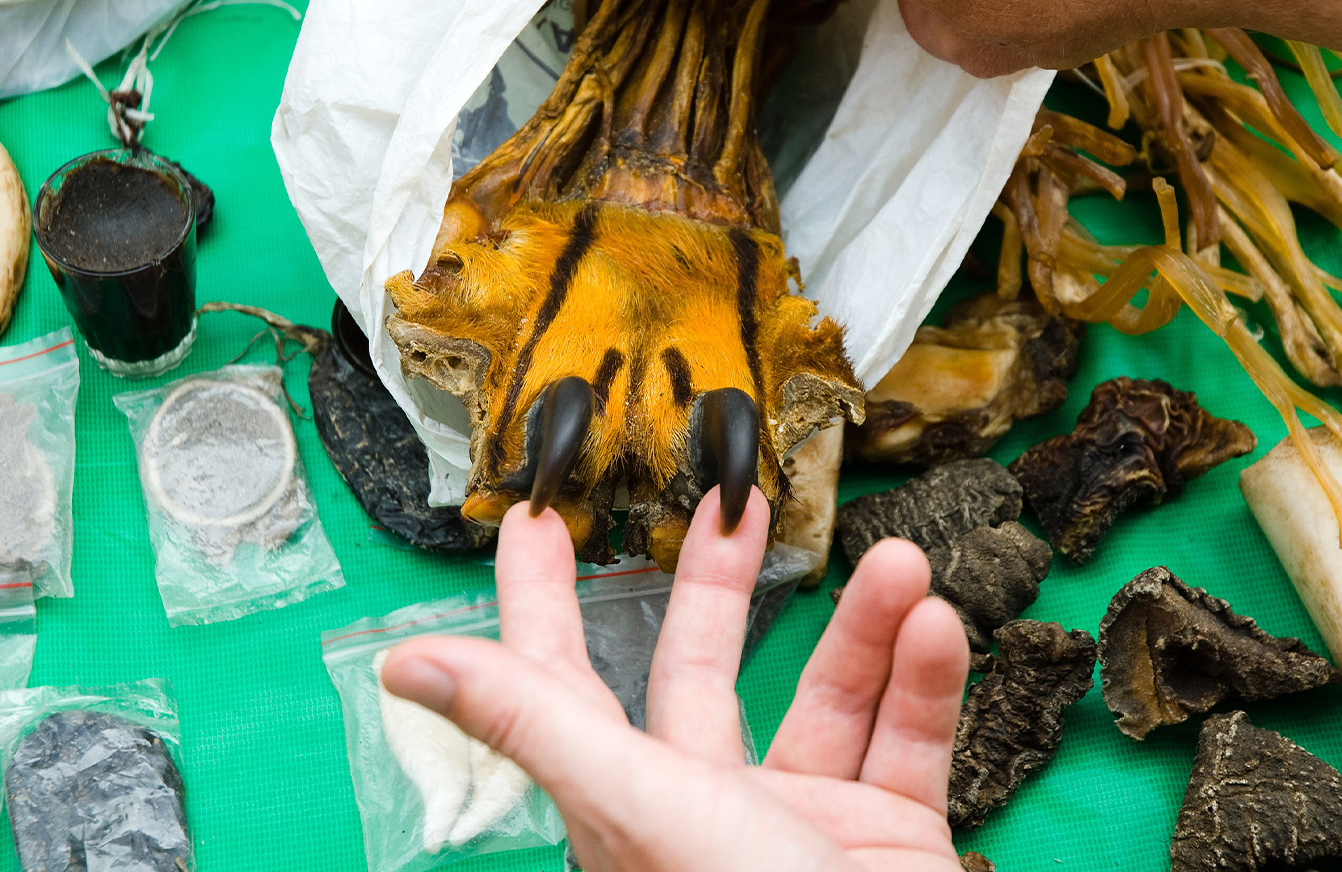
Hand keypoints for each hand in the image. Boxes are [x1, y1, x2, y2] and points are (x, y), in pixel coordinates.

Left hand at [381, 488, 969, 871]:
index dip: (537, 601)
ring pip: (828, 695)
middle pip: (700, 670)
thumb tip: (406, 663)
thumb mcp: (638, 812)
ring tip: (897, 559)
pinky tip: (935, 625)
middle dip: (716, 584)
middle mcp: (706, 806)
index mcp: (626, 802)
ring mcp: (800, 824)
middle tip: (730, 503)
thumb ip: (535, 726)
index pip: (559, 681)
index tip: (534, 521)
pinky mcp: (887, 838)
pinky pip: (906, 741)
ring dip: (865, 625)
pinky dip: (924, 683)